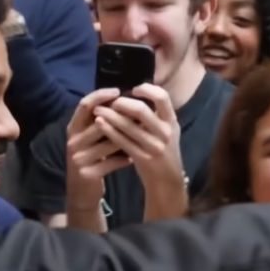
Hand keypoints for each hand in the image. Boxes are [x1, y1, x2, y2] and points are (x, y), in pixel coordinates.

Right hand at [65, 89, 130, 211]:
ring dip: (128, 138)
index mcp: (73, 127)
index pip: (85, 104)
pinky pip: (111, 162)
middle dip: (121, 117)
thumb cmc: (90, 158)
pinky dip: (124, 159)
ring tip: (144, 133)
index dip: (101, 95)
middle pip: (99, 122)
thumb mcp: (89, 138)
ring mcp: (78, 157)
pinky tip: (134, 158)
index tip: (118, 91)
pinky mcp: (87, 173)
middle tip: (141, 113)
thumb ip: (99, 121)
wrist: (81, 191)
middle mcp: (73, 140)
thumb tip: (122, 99)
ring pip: (109, 142)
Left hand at [92, 84, 186, 217]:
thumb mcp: (167, 131)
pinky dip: (110, 130)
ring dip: (111, 115)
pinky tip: (100, 124)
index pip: (163, 97)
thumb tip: (137, 95)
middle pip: (142, 110)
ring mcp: (154, 146)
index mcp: (171, 122)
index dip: (147, 89)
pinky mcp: (142, 158)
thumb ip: (157, 116)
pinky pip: (123, 141)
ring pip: (128, 126)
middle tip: (111, 101)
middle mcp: (165, 132)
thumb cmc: (164, 152)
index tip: (134, 89)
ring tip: (98, 110)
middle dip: (122, 103)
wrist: (167, 180)